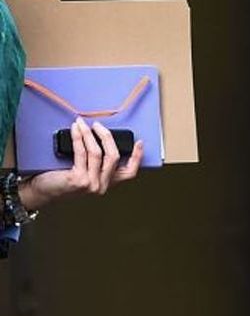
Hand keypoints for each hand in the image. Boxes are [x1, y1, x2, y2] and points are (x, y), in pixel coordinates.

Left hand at [18, 118, 142, 211]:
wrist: (44, 191)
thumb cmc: (61, 180)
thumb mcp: (84, 171)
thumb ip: (95, 162)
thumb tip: (100, 137)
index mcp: (106, 183)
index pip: (128, 173)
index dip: (137, 157)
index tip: (139, 142)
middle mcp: (102, 186)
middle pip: (114, 157)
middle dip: (106, 137)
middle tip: (97, 125)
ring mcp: (92, 184)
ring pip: (97, 153)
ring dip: (89, 134)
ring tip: (81, 124)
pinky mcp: (79, 180)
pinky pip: (82, 153)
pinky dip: (78, 138)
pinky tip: (75, 130)